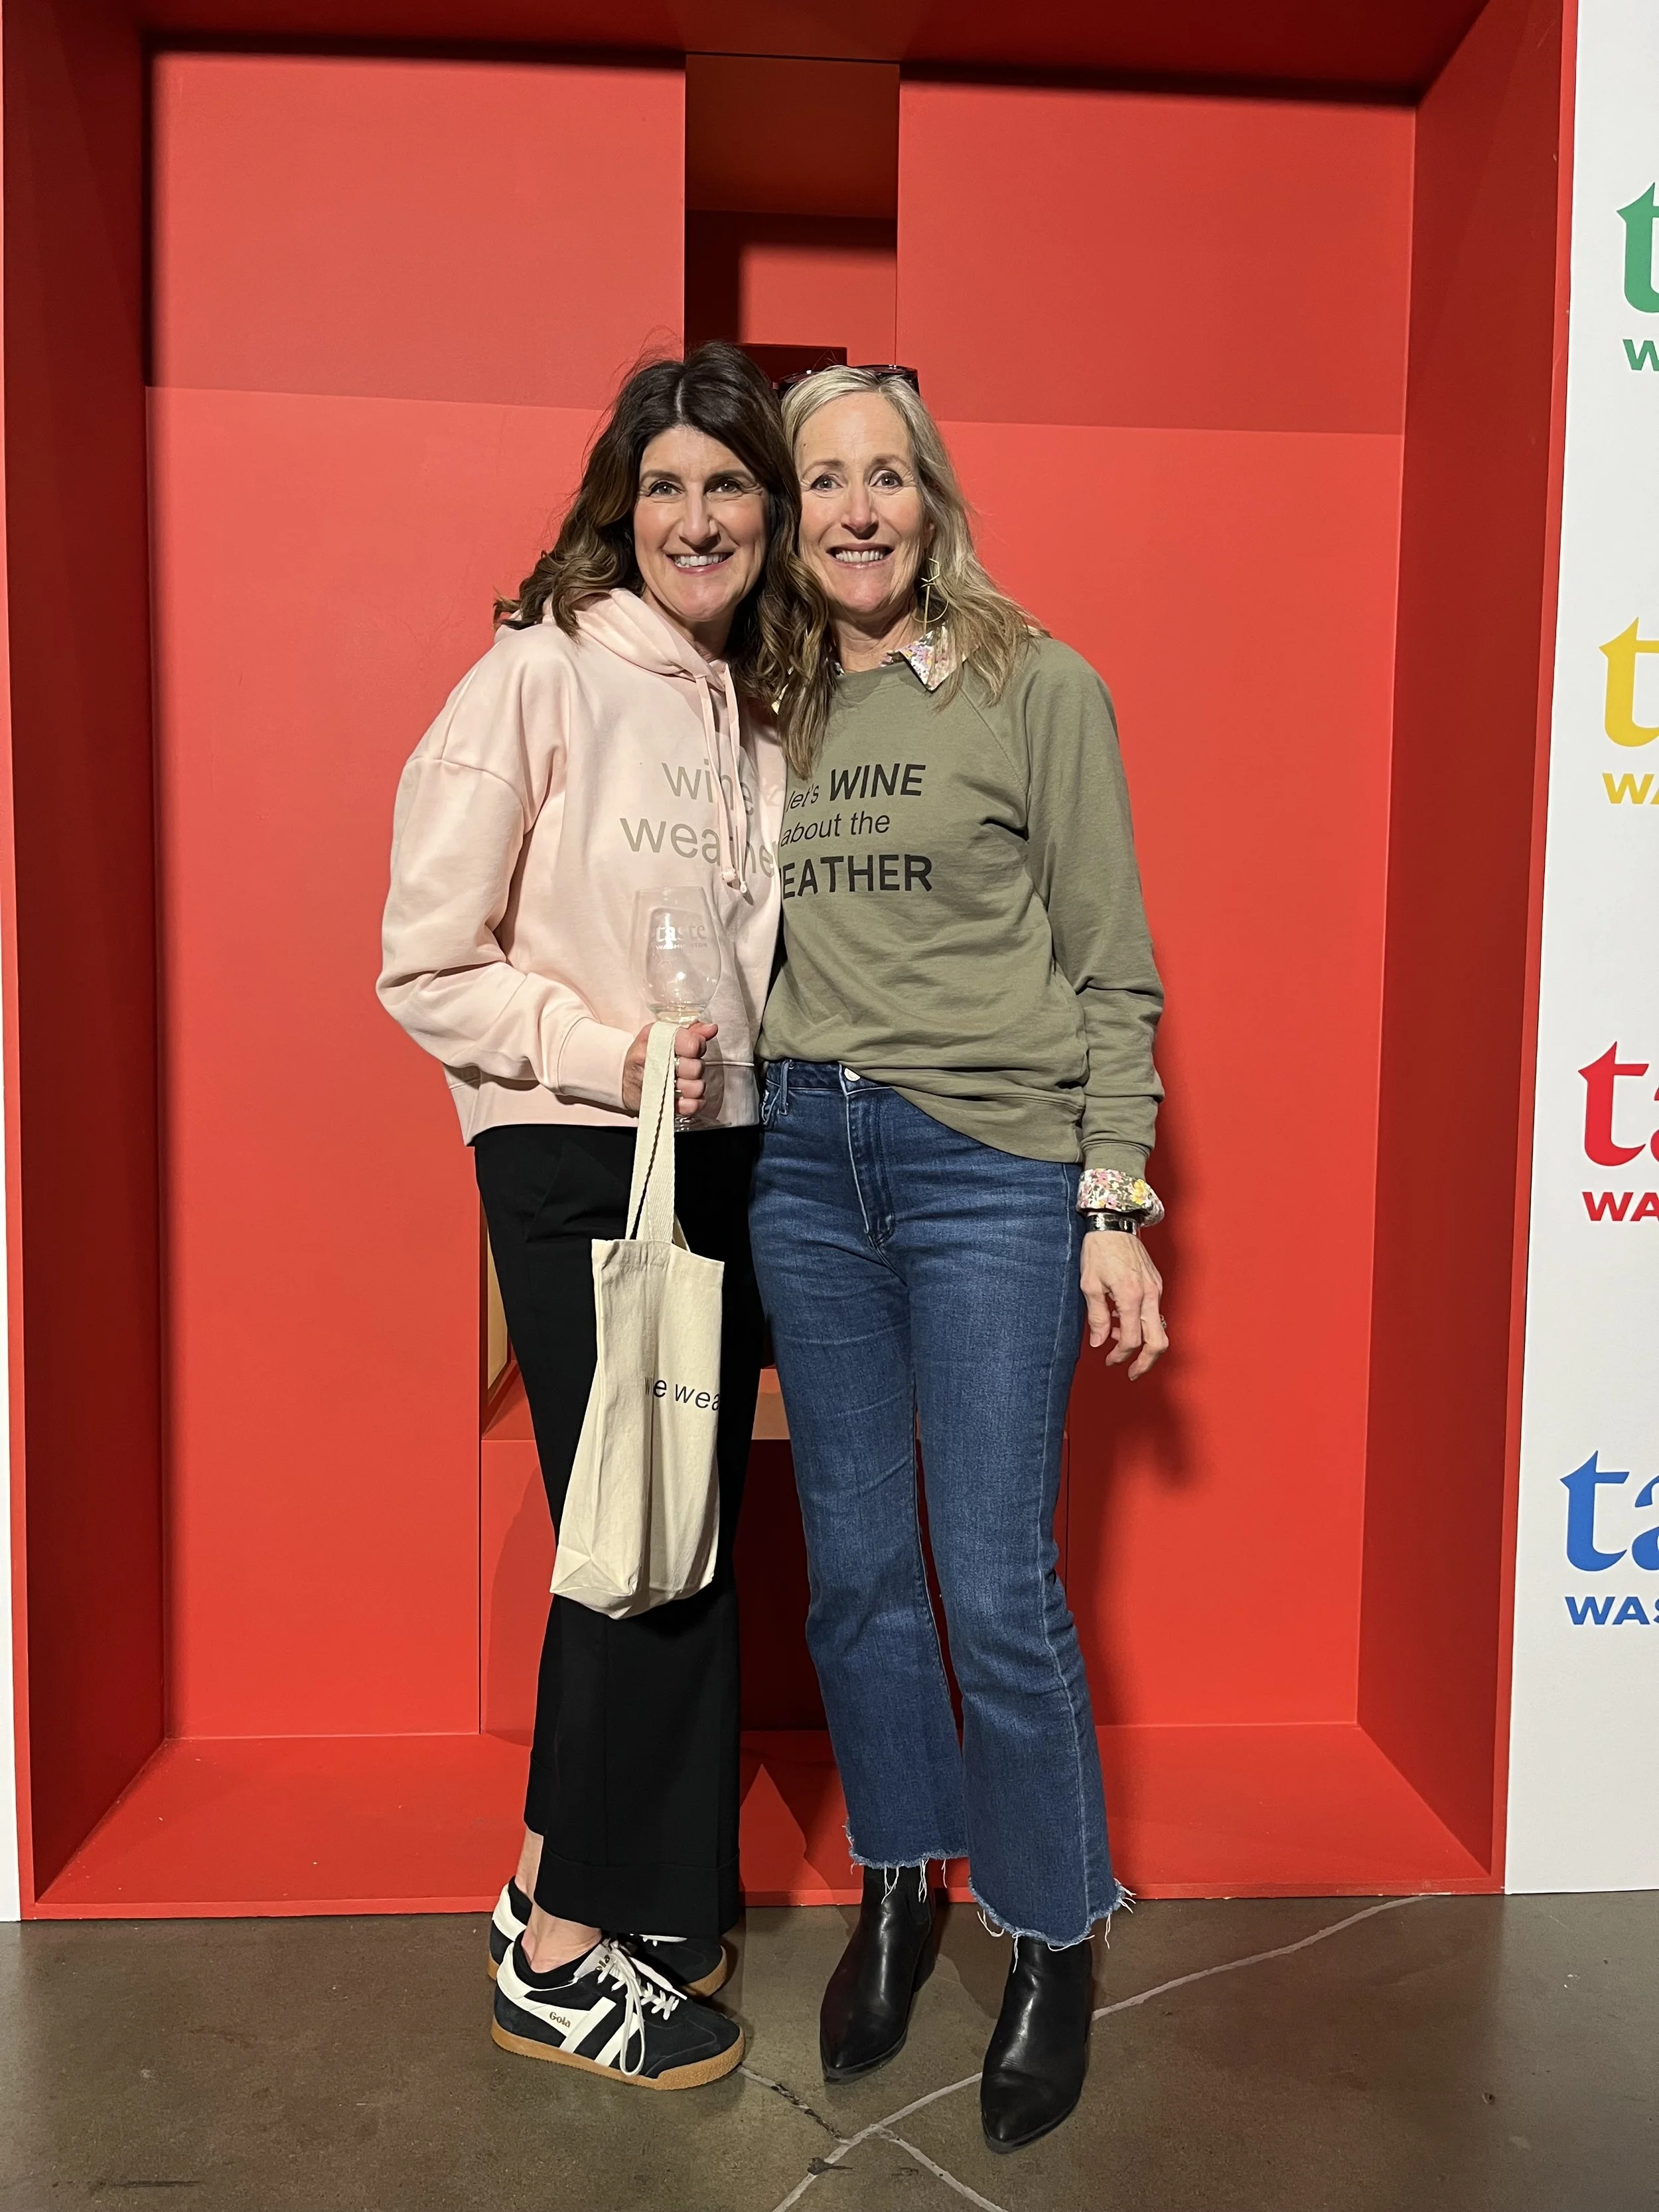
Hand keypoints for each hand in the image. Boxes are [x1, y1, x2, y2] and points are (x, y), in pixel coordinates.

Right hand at [621, 1021, 716, 1118]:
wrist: (622, 1078)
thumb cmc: (646, 1053)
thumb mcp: (663, 1034)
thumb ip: (691, 1030)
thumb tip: (711, 1029)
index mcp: (655, 1038)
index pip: (692, 1044)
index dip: (698, 1046)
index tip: (693, 1048)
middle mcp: (654, 1061)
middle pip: (695, 1067)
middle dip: (696, 1067)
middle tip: (687, 1066)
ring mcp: (657, 1085)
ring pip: (695, 1088)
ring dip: (696, 1085)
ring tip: (686, 1081)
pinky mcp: (661, 1105)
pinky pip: (689, 1106)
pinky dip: (694, 1103)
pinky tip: (689, 1097)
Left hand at [1081, 1230, 1166, 1378]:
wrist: (1114, 1222)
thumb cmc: (1099, 1251)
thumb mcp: (1090, 1285)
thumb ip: (1097, 1317)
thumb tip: (1099, 1343)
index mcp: (1131, 1296)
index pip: (1133, 1340)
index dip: (1121, 1356)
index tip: (1109, 1361)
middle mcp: (1150, 1295)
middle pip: (1159, 1342)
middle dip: (1146, 1362)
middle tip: (1131, 1372)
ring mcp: (1156, 1289)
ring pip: (1159, 1328)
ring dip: (1141, 1342)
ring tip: (1117, 1339)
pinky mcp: (1156, 1284)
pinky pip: (1154, 1312)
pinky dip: (1142, 1324)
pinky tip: (1122, 1319)